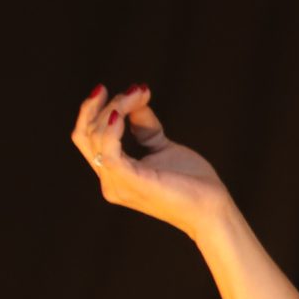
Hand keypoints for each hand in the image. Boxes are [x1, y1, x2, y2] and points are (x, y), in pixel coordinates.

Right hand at [69, 82, 231, 238]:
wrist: (212, 209)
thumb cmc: (191, 182)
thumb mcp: (163, 146)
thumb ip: (144, 126)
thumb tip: (135, 97)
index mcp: (114, 174)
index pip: (86, 138)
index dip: (93, 110)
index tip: (114, 89)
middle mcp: (110, 181)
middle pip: (87, 134)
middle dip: (106, 105)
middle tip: (135, 91)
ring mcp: (118, 184)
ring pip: (96, 137)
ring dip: (115, 108)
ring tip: (137, 95)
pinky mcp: (131, 182)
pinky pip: (110, 151)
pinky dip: (112, 128)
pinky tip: (122, 113)